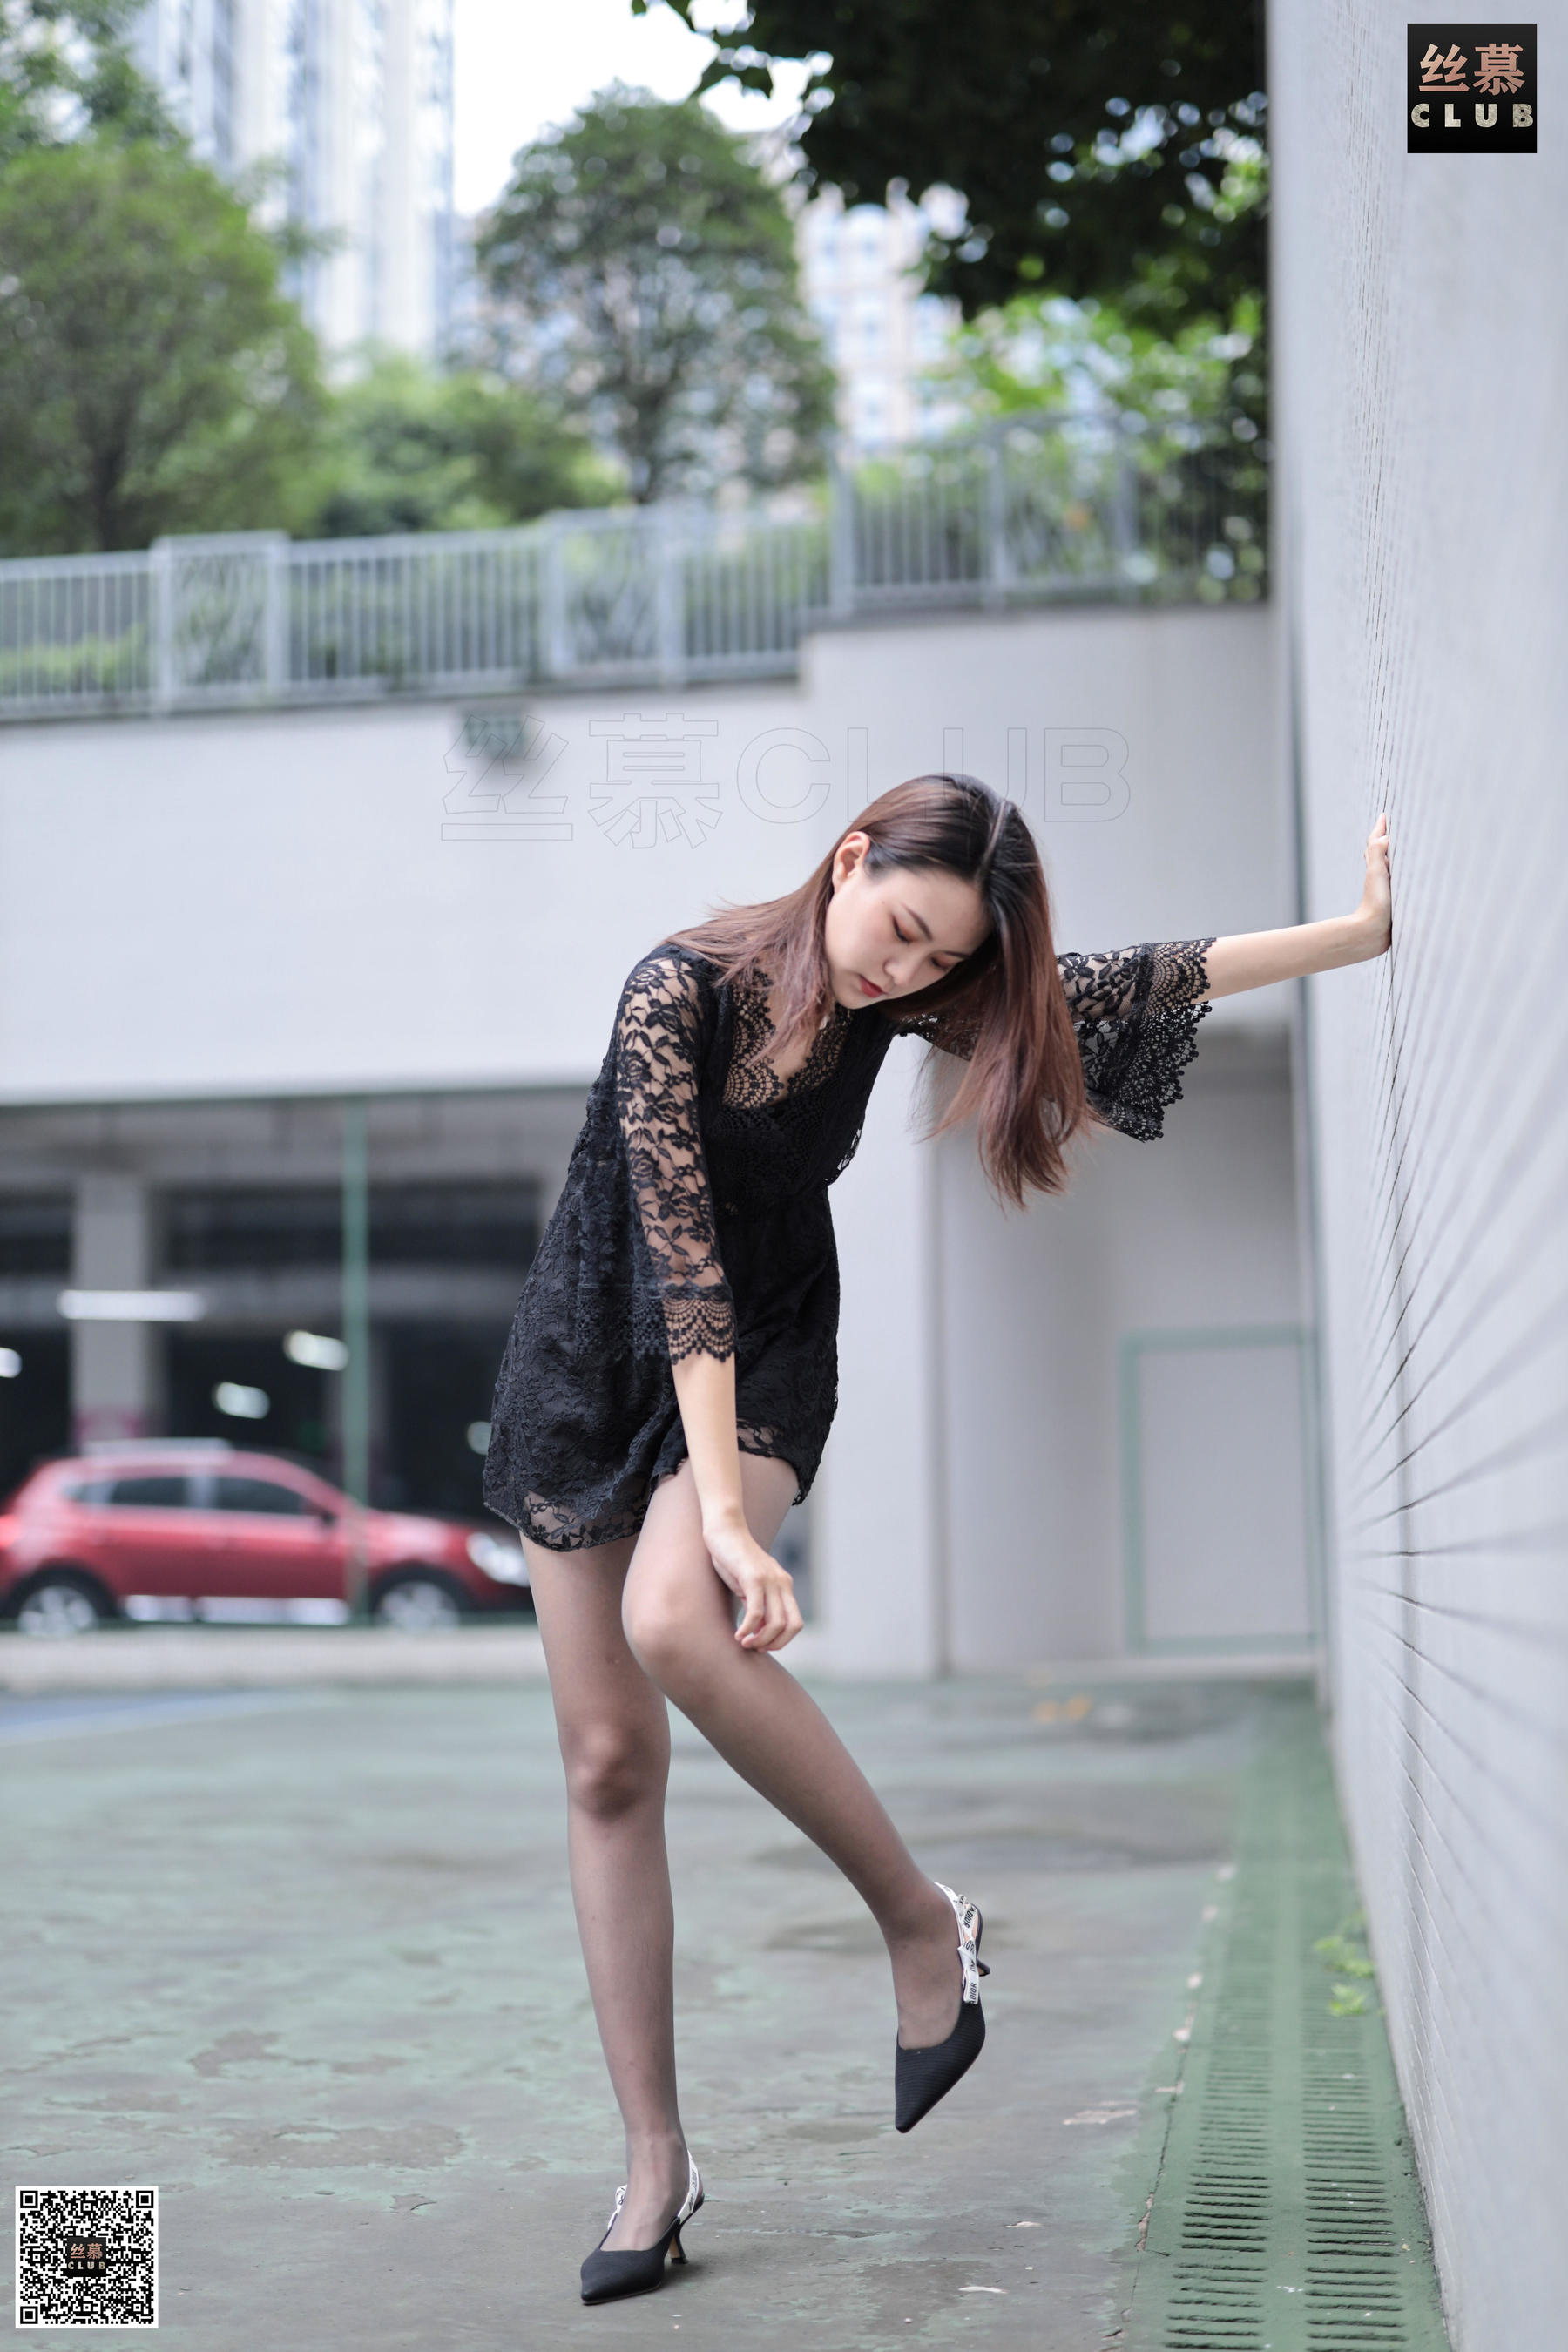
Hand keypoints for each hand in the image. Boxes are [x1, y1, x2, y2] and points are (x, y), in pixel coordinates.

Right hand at [702, 1513, 803, 1651]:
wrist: (725, 1531)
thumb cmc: (733, 1558)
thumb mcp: (749, 1585)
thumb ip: (758, 1604)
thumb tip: (757, 1631)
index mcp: (784, 1585)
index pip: (795, 1622)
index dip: (782, 1640)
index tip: (763, 1646)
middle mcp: (782, 1582)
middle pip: (792, 1625)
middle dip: (775, 1643)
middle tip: (755, 1648)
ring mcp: (769, 1580)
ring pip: (777, 1622)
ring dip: (760, 1640)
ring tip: (744, 1642)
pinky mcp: (753, 1577)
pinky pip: (756, 1612)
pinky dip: (747, 1629)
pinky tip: (738, 1634)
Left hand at [1356, 811, 1391, 955]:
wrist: (1372, 933)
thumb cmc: (1375, 905)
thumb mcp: (1376, 877)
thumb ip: (1378, 855)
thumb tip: (1382, 836)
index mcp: (1376, 868)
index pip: (1376, 843)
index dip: (1380, 829)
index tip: (1384, 814)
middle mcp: (1379, 876)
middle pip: (1381, 851)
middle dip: (1386, 837)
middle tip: (1393, 824)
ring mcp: (1385, 888)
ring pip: (1388, 865)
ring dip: (1393, 853)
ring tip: (1401, 844)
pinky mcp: (1392, 900)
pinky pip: (1397, 880)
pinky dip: (1400, 872)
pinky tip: (1406, 875)